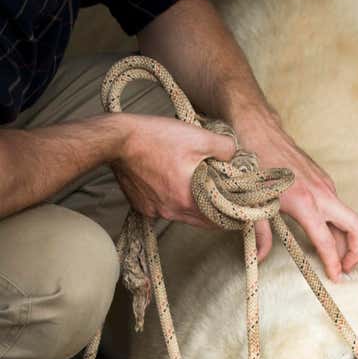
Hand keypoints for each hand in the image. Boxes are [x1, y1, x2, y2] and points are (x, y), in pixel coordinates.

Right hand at [112, 114, 235, 226]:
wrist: (117, 139)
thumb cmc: (156, 138)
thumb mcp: (198, 137)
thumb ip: (224, 148)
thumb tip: (236, 155)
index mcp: (189, 200)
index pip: (220, 221)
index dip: (232, 215)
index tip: (239, 206)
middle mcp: (172, 212)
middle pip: (203, 221)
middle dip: (216, 211)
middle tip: (223, 197)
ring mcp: (155, 211)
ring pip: (185, 216)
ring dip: (195, 207)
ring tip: (200, 189)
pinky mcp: (143, 207)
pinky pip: (166, 210)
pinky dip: (174, 201)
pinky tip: (174, 184)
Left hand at [234, 112, 357, 281]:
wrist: (258, 129)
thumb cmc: (253, 165)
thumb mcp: (251, 203)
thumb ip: (260, 234)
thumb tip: (261, 258)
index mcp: (305, 203)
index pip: (327, 241)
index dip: (333, 263)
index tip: (336, 277)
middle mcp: (322, 194)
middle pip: (355, 227)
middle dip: (356, 251)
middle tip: (346, 268)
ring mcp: (325, 185)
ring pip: (347, 217)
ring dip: (346, 238)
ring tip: (335, 256)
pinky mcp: (323, 179)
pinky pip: (337, 206)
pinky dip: (337, 223)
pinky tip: (323, 231)